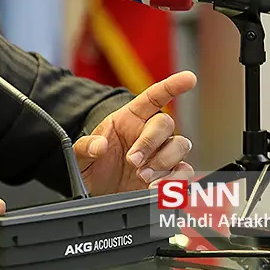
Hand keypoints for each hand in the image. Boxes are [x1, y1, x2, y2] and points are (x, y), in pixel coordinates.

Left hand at [74, 71, 196, 194]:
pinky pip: (184, 171)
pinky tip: (156, 188)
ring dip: (163, 162)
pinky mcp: (168, 174)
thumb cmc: (93, 165)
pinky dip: (174, 180)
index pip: (154, 96)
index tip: (189, 78)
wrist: (97, 191)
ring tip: (142, 177)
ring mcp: (161, 153)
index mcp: (130, 118)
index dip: (172, 86)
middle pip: (165, 124)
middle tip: (132, 162)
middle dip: (150, 143)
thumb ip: (86, 147)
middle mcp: (149, 132)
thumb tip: (98, 145)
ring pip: (180, 145)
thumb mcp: (80, 155)